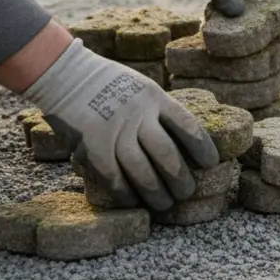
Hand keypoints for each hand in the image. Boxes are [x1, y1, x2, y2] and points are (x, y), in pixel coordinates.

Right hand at [22, 39, 219, 210]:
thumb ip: (160, 112)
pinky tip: (134, 201)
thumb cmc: (111, 85)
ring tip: (165, 204)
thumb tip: (185, 144)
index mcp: (155, 98)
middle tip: (186, 192)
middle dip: (179, 178)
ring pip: (141, 169)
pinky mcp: (92, 146)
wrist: (67, 76)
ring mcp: (114, 131)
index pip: (187, 126)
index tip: (212, 164)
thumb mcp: (143, 88)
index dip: (202, 148)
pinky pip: (113, 176)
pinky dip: (125, 192)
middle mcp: (137, 114)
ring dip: (155, 191)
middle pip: (166, 153)